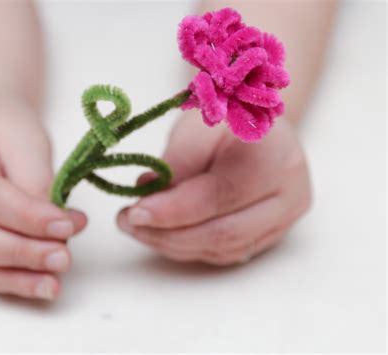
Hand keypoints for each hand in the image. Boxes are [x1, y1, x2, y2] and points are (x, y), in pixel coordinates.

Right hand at [0, 97, 86, 298]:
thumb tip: (59, 229)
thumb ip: (38, 182)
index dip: (26, 216)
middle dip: (23, 252)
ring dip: (16, 276)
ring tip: (54, 282)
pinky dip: (7, 280)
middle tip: (63, 257)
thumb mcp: (26, 139)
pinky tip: (37, 284)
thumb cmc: (2, 128)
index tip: (66, 225)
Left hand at [117, 111, 310, 264]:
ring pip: (222, 249)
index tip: (135, 211)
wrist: (261, 130)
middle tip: (127, 222)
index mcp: (277, 156)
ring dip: (173, 243)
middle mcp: (290, 195)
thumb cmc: (229, 120)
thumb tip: (145, 199)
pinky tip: (163, 235)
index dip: (174, 210)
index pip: (221, 194)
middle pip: (223, 232)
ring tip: (138, 228)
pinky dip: (189, 247)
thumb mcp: (199, 126)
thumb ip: (176, 163)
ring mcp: (284, 221)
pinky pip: (225, 253)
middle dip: (167, 233)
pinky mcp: (270, 236)